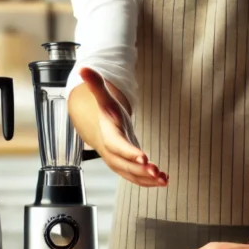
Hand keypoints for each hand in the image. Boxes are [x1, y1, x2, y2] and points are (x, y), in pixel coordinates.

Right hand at [79, 67, 167, 187]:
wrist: (103, 130)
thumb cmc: (107, 114)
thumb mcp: (104, 98)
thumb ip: (96, 84)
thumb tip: (84, 66)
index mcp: (109, 135)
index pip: (118, 145)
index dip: (129, 152)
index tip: (144, 157)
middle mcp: (113, 152)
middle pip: (125, 165)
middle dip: (140, 170)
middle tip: (156, 171)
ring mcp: (120, 163)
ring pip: (132, 175)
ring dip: (148, 179)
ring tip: (164, 179)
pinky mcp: (129, 168)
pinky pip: (137, 178)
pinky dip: (150, 181)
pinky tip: (164, 179)